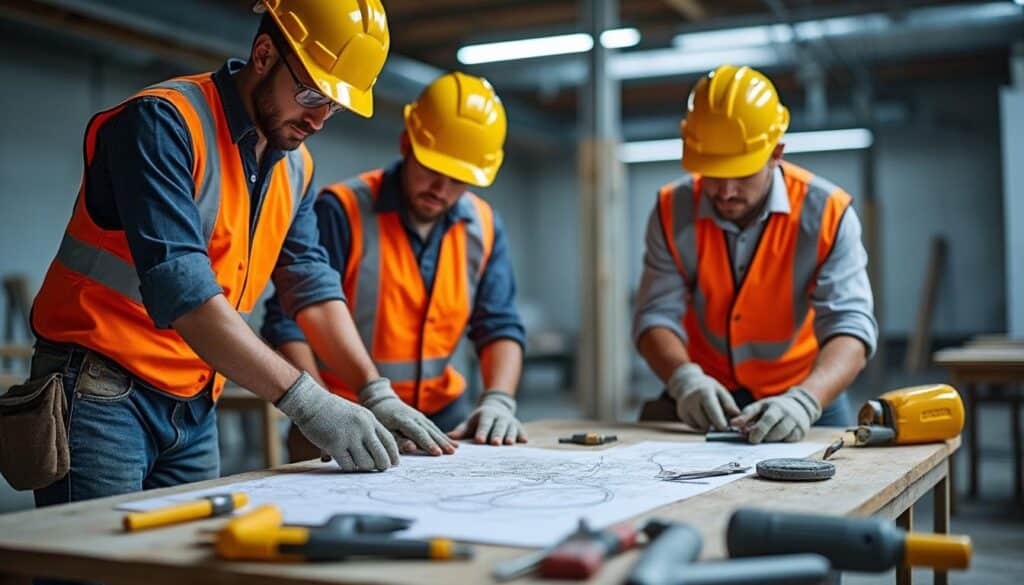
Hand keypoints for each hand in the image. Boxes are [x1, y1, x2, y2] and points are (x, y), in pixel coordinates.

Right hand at [276, 372, 398, 470]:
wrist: (311, 403)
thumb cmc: (333, 411)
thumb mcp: (357, 414)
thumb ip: (368, 429)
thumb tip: (378, 451)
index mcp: (370, 419)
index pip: (388, 440)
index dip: (393, 454)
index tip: (394, 464)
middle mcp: (363, 428)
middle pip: (381, 455)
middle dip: (382, 466)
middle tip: (379, 469)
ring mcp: (349, 437)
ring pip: (366, 463)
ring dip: (364, 468)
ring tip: (359, 464)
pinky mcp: (335, 445)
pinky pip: (348, 465)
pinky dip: (349, 467)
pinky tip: (346, 462)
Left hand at [359, 378, 456, 455]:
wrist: (382, 401)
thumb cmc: (380, 418)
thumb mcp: (384, 429)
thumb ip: (397, 439)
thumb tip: (412, 448)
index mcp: (403, 420)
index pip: (418, 433)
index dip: (428, 444)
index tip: (438, 453)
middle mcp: (414, 417)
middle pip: (430, 431)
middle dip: (442, 442)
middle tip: (452, 453)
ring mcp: (419, 416)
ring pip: (434, 428)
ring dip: (445, 438)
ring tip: (455, 448)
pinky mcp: (422, 418)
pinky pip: (433, 427)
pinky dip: (442, 434)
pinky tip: (450, 441)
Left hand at [448, 391, 527, 445]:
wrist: (497, 407)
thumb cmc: (480, 420)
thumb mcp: (470, 422)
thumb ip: (461, 430)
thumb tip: (448, 437)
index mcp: (486, 415)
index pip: (484, 424)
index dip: (482, 432)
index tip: (479, 440)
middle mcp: (499, 417)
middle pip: (498, 426)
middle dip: (496, 434)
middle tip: (495, 443)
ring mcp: (510, 421)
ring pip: (510, 428)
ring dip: (510, 435)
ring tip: (509, 443)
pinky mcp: (518, 426)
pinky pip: (520, 430)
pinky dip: (522, 435)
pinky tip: (524, 440)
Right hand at [666, 363, 739, 431]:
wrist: (687, 383)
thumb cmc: (707, 388)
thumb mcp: (720, 391)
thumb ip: (729, 404)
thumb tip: (737, 416)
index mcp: (704, 392)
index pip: (712, 410)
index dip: (719, 421)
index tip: (726, 429)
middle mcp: (691, 400)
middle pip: (706, 422)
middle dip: (716, 425)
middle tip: (723, 423)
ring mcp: (684, 407)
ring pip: (700, 426)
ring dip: (709, 426)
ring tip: (711, 416)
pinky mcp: (681, 414)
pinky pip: (695, 426)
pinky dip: (701, 425)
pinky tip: (702, 415)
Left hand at [730, 386, 821, 443]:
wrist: (799, 406)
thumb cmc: (774, 409)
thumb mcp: (760, 407)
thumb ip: (746, 415)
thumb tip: (733, 424)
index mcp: (774, 405)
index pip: (765, 417)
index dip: (756, 428)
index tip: (746, 434)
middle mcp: (786, 412)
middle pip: (773, 426)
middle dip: (761, 434)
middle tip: (753, 440)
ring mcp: (795, 422)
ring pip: (782, 434)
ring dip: (770, 439)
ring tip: (765, 438)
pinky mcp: (801, 432)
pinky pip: (790, 440)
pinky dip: (781, 442)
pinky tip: (776, 439)